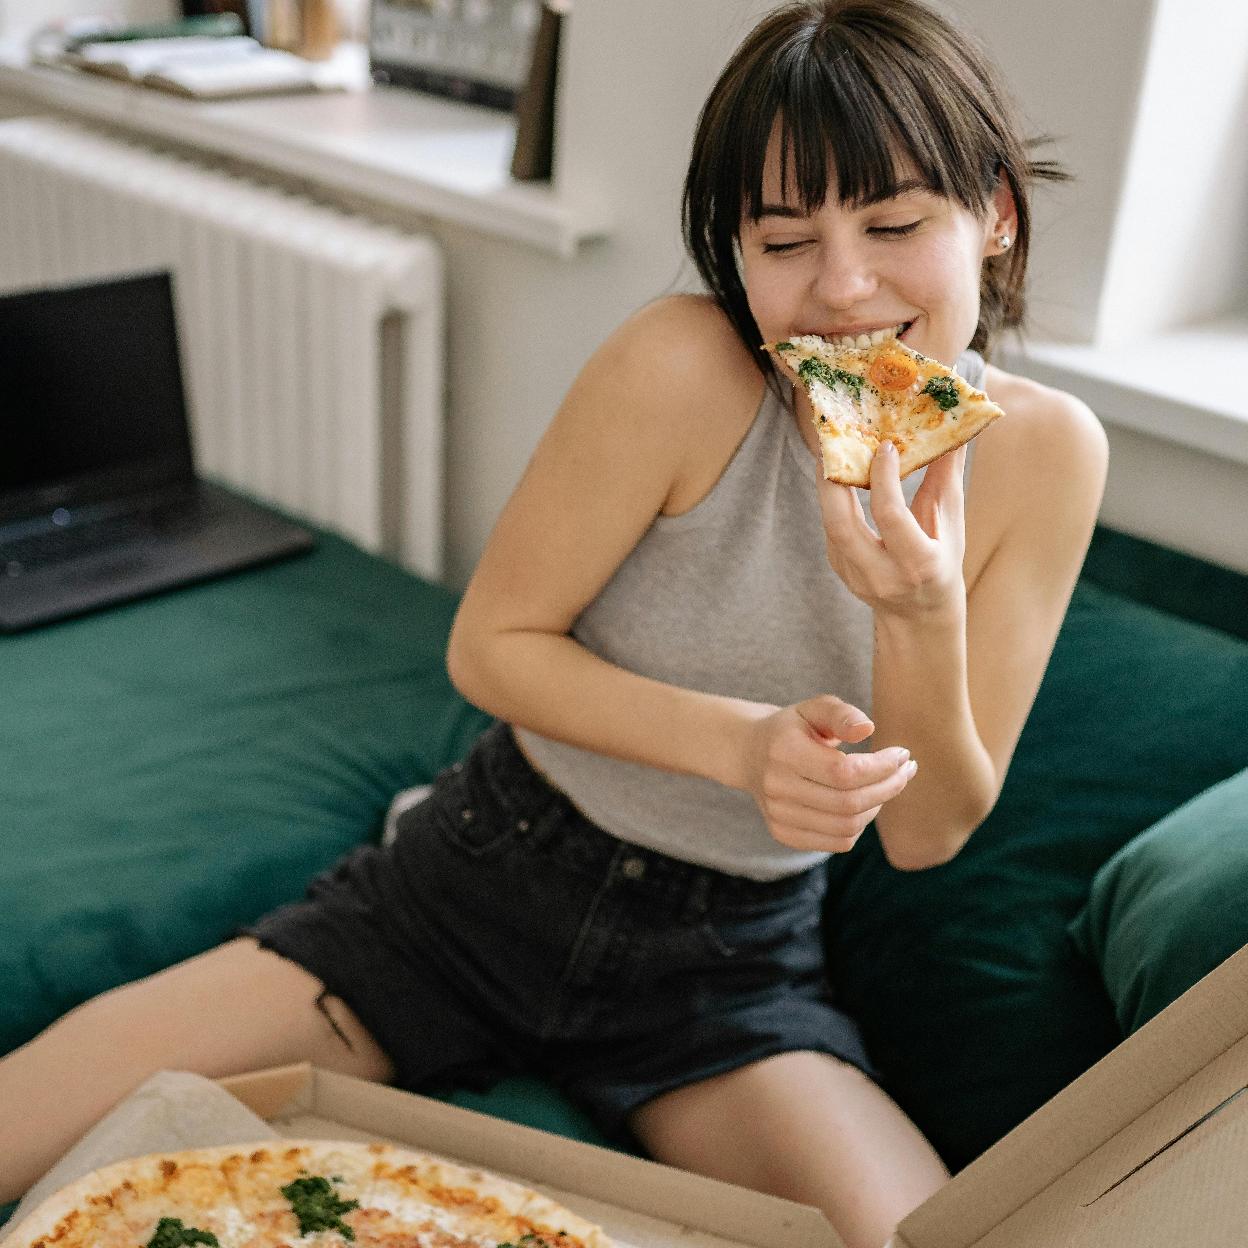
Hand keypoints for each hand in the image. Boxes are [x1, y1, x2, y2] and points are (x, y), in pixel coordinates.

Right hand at [742, 694, 916, 852]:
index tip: (902, 755)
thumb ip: (842, 714)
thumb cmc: (792, 727)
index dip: (881, 767)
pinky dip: (859, 825)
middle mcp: (776, 786)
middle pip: (848, 802)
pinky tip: (865, 803)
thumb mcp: (814, 708)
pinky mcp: (783, 833)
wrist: (749, 753)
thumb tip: (868, 729)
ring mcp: (778, 814)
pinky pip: (837, 842)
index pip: (844, 772)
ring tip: (886, 785)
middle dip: (888, 787)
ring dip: (877, 806)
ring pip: (846, 827)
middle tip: (906, 771)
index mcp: (783, 750)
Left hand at [819, 441, 967, 619]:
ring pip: (830, 526)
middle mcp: (882, 574)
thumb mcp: (951, 527)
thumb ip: (948, 481)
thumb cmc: (941, 564)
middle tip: (835, 443)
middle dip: (833, 481)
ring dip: (827, 487)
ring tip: (831, 453)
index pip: (890, 516)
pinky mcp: (840, 570)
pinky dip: (832, 500)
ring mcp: (856, 576)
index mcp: (918, 564)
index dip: (884, 478)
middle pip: (842, 524)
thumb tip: (956, 433)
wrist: (918, 616)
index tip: (885, 446)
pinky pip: (831, 529)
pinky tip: (836, 475)